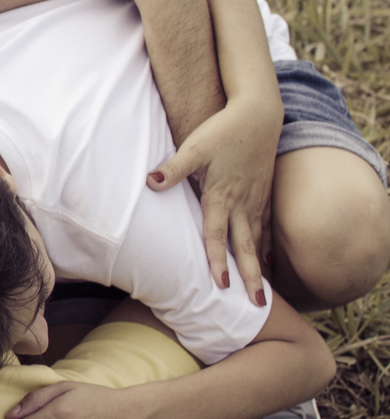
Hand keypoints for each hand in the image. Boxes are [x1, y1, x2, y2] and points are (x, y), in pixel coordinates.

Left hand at [146, 99, 279, 304]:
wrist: (258, 113)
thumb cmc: (223, 130)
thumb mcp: (195, 146)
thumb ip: (173, 167)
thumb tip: (150, 182)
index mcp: (222, 195)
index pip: (218, 235)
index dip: (218, 260)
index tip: (220, 284)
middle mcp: (242, 202)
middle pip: (245, 246)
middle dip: (250, 276)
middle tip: (257, 305)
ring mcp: (256, 199)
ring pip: (257, 239)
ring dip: (260, 266)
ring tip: (263, 292)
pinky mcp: (263, 192)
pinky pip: (266, 225)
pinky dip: (267, 245)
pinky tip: (268, 259)